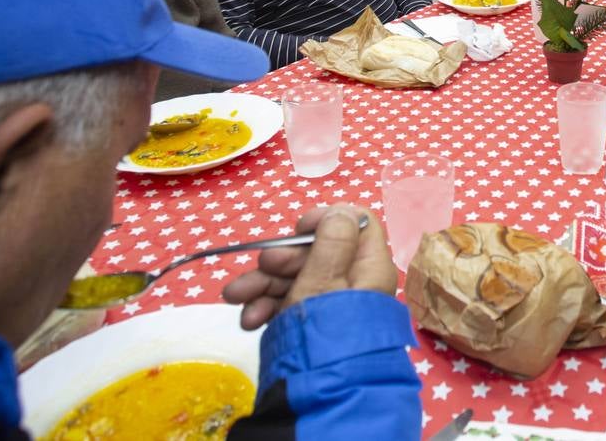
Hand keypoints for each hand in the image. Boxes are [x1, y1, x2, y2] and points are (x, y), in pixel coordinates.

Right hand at [222, 206, 395, 330]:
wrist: (311, 394)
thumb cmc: (322, 330)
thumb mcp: (324, 280)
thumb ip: (330, 241)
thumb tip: (342, 210)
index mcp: (369, 267)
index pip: (357, 224)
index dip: (326, 219)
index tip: (299, 228)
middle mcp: (352, 282)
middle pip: (318, 251)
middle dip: (283, 258)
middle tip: (263, 265)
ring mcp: (328, 304)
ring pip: (295, 277)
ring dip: (263, 283)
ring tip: (237, 297)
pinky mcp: (307, 322)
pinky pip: (287, 302)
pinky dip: (266, 305)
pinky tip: (248, 319)